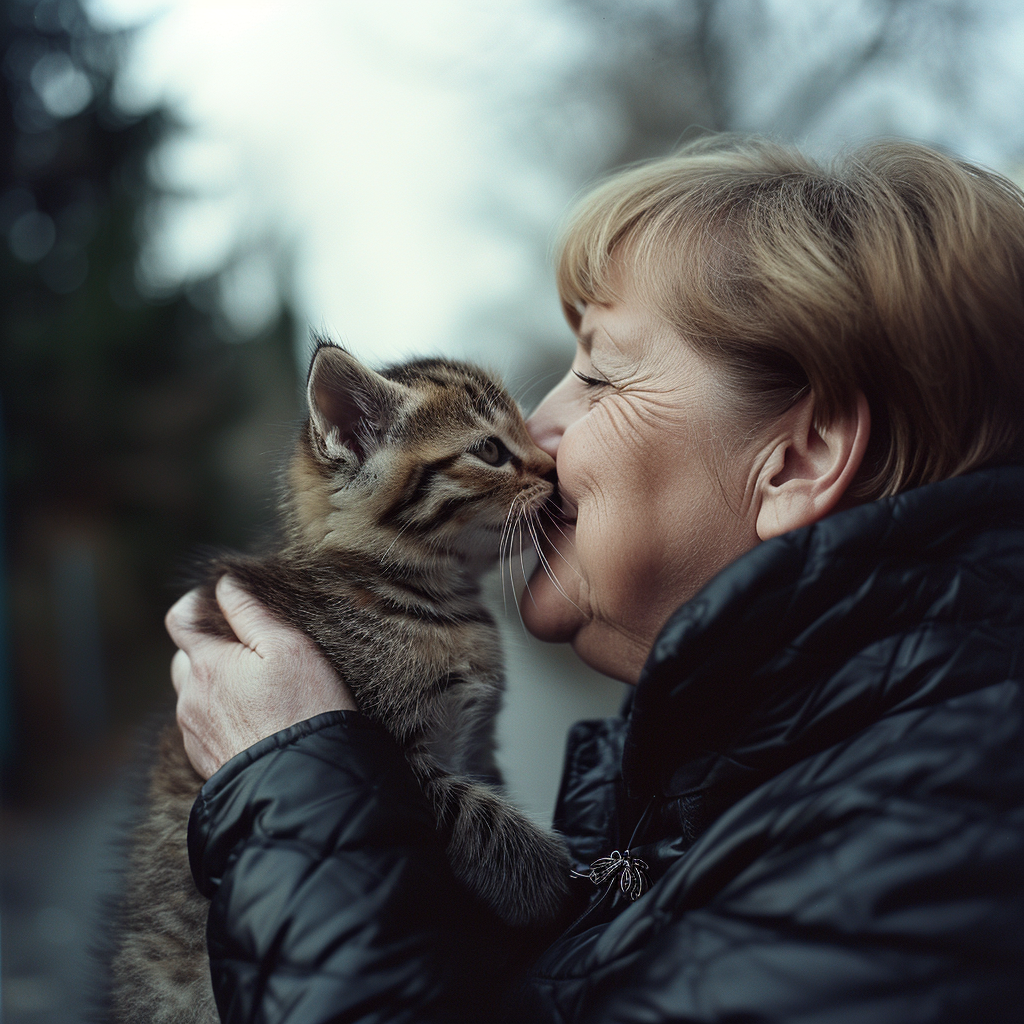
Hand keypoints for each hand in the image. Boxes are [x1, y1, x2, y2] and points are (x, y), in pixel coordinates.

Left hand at [166, 576, 356, 778]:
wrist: (302, 783)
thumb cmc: (304, 709)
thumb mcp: (289, 647)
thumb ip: (251, 611)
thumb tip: (225, 584)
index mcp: (208, 664)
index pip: (181, 617)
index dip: (199, 603)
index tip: (226, 605)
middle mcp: (190, 697)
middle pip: (185, 657)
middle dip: (210, 648)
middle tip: (252, 653)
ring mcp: (194, 731)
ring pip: (194, 693)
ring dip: (216, 684)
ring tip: (257, 690)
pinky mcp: (204, 759)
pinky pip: (203, 725)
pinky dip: (222, 716)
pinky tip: (256, 720)